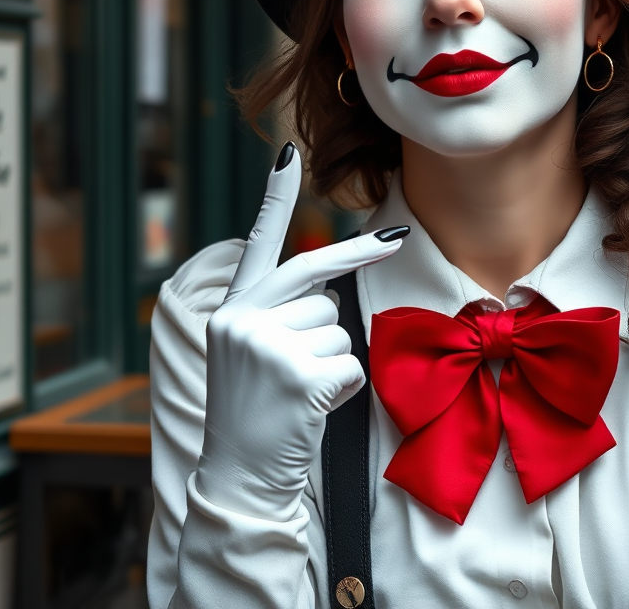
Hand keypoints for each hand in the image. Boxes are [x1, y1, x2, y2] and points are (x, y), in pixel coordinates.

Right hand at [195, 143, 407, 517]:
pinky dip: (344, 385)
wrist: (238, 476)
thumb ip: (278, 311)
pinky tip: (311, 406)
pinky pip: (351, 361)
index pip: (257, 242)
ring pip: (338, 325)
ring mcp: (267, 346)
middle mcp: (242, 319)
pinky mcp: (298, 375)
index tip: (287, 151)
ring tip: (298, 386)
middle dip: (358, 257)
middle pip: (318, 279)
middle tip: (398, 239)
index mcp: (231, 308)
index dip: (275, 196)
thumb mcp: (248, 351)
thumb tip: (332, 284)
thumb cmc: (255, 412)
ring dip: (332, 355)